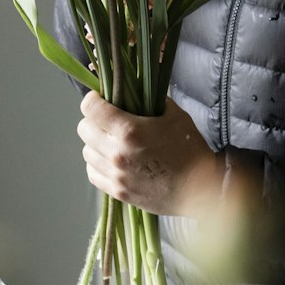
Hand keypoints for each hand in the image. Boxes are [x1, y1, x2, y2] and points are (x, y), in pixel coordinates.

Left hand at [77, 91, 221, 215]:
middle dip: (93, 120)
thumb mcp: (174, 115)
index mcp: (129, 130)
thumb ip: (151, 101)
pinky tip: (112, 161)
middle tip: (108, 120)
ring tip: (111, 142)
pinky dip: (98, 164)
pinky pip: (93, 173)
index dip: (93, 99)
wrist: (200, 189)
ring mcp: (116, 175)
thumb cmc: (190, 150)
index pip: (90, 108)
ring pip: (86, 152)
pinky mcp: (118, 192)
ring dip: (95, 143)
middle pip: (83, 129)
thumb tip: (135, 93)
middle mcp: (116, 153)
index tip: (101, 99)